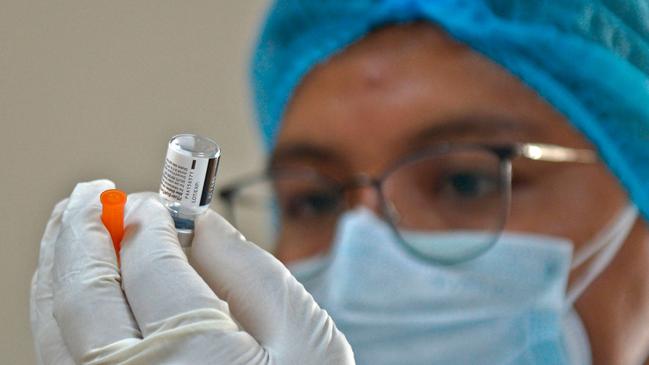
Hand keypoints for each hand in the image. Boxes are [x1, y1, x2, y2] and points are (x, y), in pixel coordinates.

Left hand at [31, 180, 353, 364]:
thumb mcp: (305, 337)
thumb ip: (249, 270)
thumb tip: (197, 221)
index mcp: (199, 360)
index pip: (152, 268)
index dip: (149, 221)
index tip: (155, 202)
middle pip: (86, 295)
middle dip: (85, 232)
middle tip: (92, 194)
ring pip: (58, 327)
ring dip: (61, 264)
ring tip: (73, 223)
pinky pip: (61, 356)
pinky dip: (60, 308)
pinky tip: (75, 279)